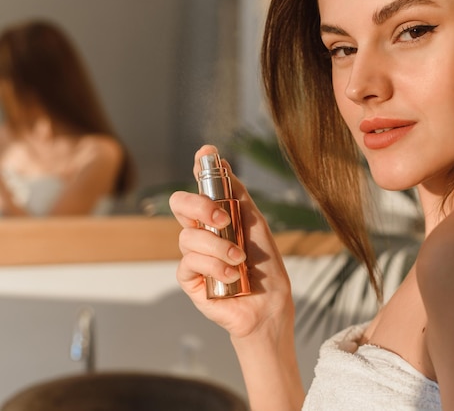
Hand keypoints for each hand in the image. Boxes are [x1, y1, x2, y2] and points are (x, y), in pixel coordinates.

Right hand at [169, 145, 294, 340]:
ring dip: (218, 247)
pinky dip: (214, 267)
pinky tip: (231, 275)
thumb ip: (238, 196)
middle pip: (180, 204)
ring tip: (239, 260)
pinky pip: (189, 263)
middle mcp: (202, 232)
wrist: (269, 303)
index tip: (206, 153)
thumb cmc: (265, 265)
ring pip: (188, 237)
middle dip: (200, 206)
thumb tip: (223, 164)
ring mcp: (194, 255)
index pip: (202, 187)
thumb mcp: (255, 225)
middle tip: (223, 219)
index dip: (200, 167)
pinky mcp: (189, 278)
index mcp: (217, 216)